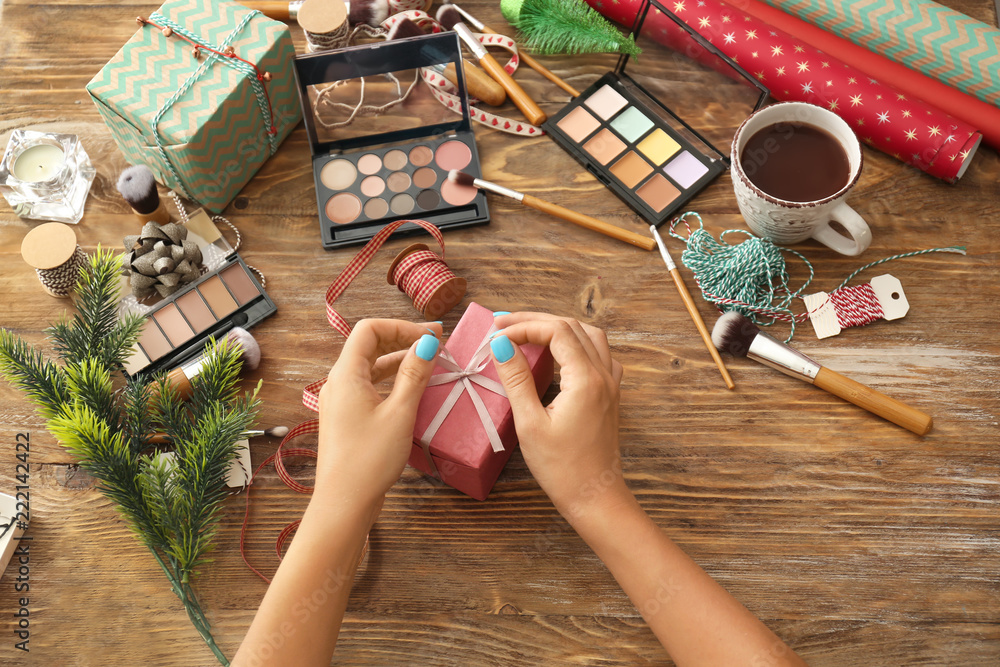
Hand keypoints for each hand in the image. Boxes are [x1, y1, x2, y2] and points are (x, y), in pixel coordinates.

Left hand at [315, 319, 441, 509]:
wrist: (344, 503)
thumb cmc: (370, 460)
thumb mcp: (399, 413)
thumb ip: (414, 375)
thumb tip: (428, 343)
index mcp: (346, 374)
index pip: (370, 329)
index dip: (402, 326)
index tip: (431, 336)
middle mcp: (338, 382)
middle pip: (369, 345)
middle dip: (403, 339)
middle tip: (437, 344)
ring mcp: (340, 400)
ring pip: (371, 367)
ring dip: (400, 361)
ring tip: (430, 364)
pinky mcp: (346, 417)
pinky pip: (369, 386)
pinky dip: (391, 380)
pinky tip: (412, 389)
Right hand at [490, 313, 627, 519]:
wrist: (595, 497)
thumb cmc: (562, 468)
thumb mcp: (530, 424)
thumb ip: (517, 380)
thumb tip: (500, 345)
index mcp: (586, 380)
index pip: (556, 331)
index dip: (524, 326)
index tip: (496, 335)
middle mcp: (603, 375)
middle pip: (572, 327)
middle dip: (536, 321)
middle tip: (502, 324)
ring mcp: (611, 384)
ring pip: (589, 336)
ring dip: (558, 327)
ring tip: (527, 331)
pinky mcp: (610, 395)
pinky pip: (600, 354)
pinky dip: (577, 343)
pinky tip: (560, 354)